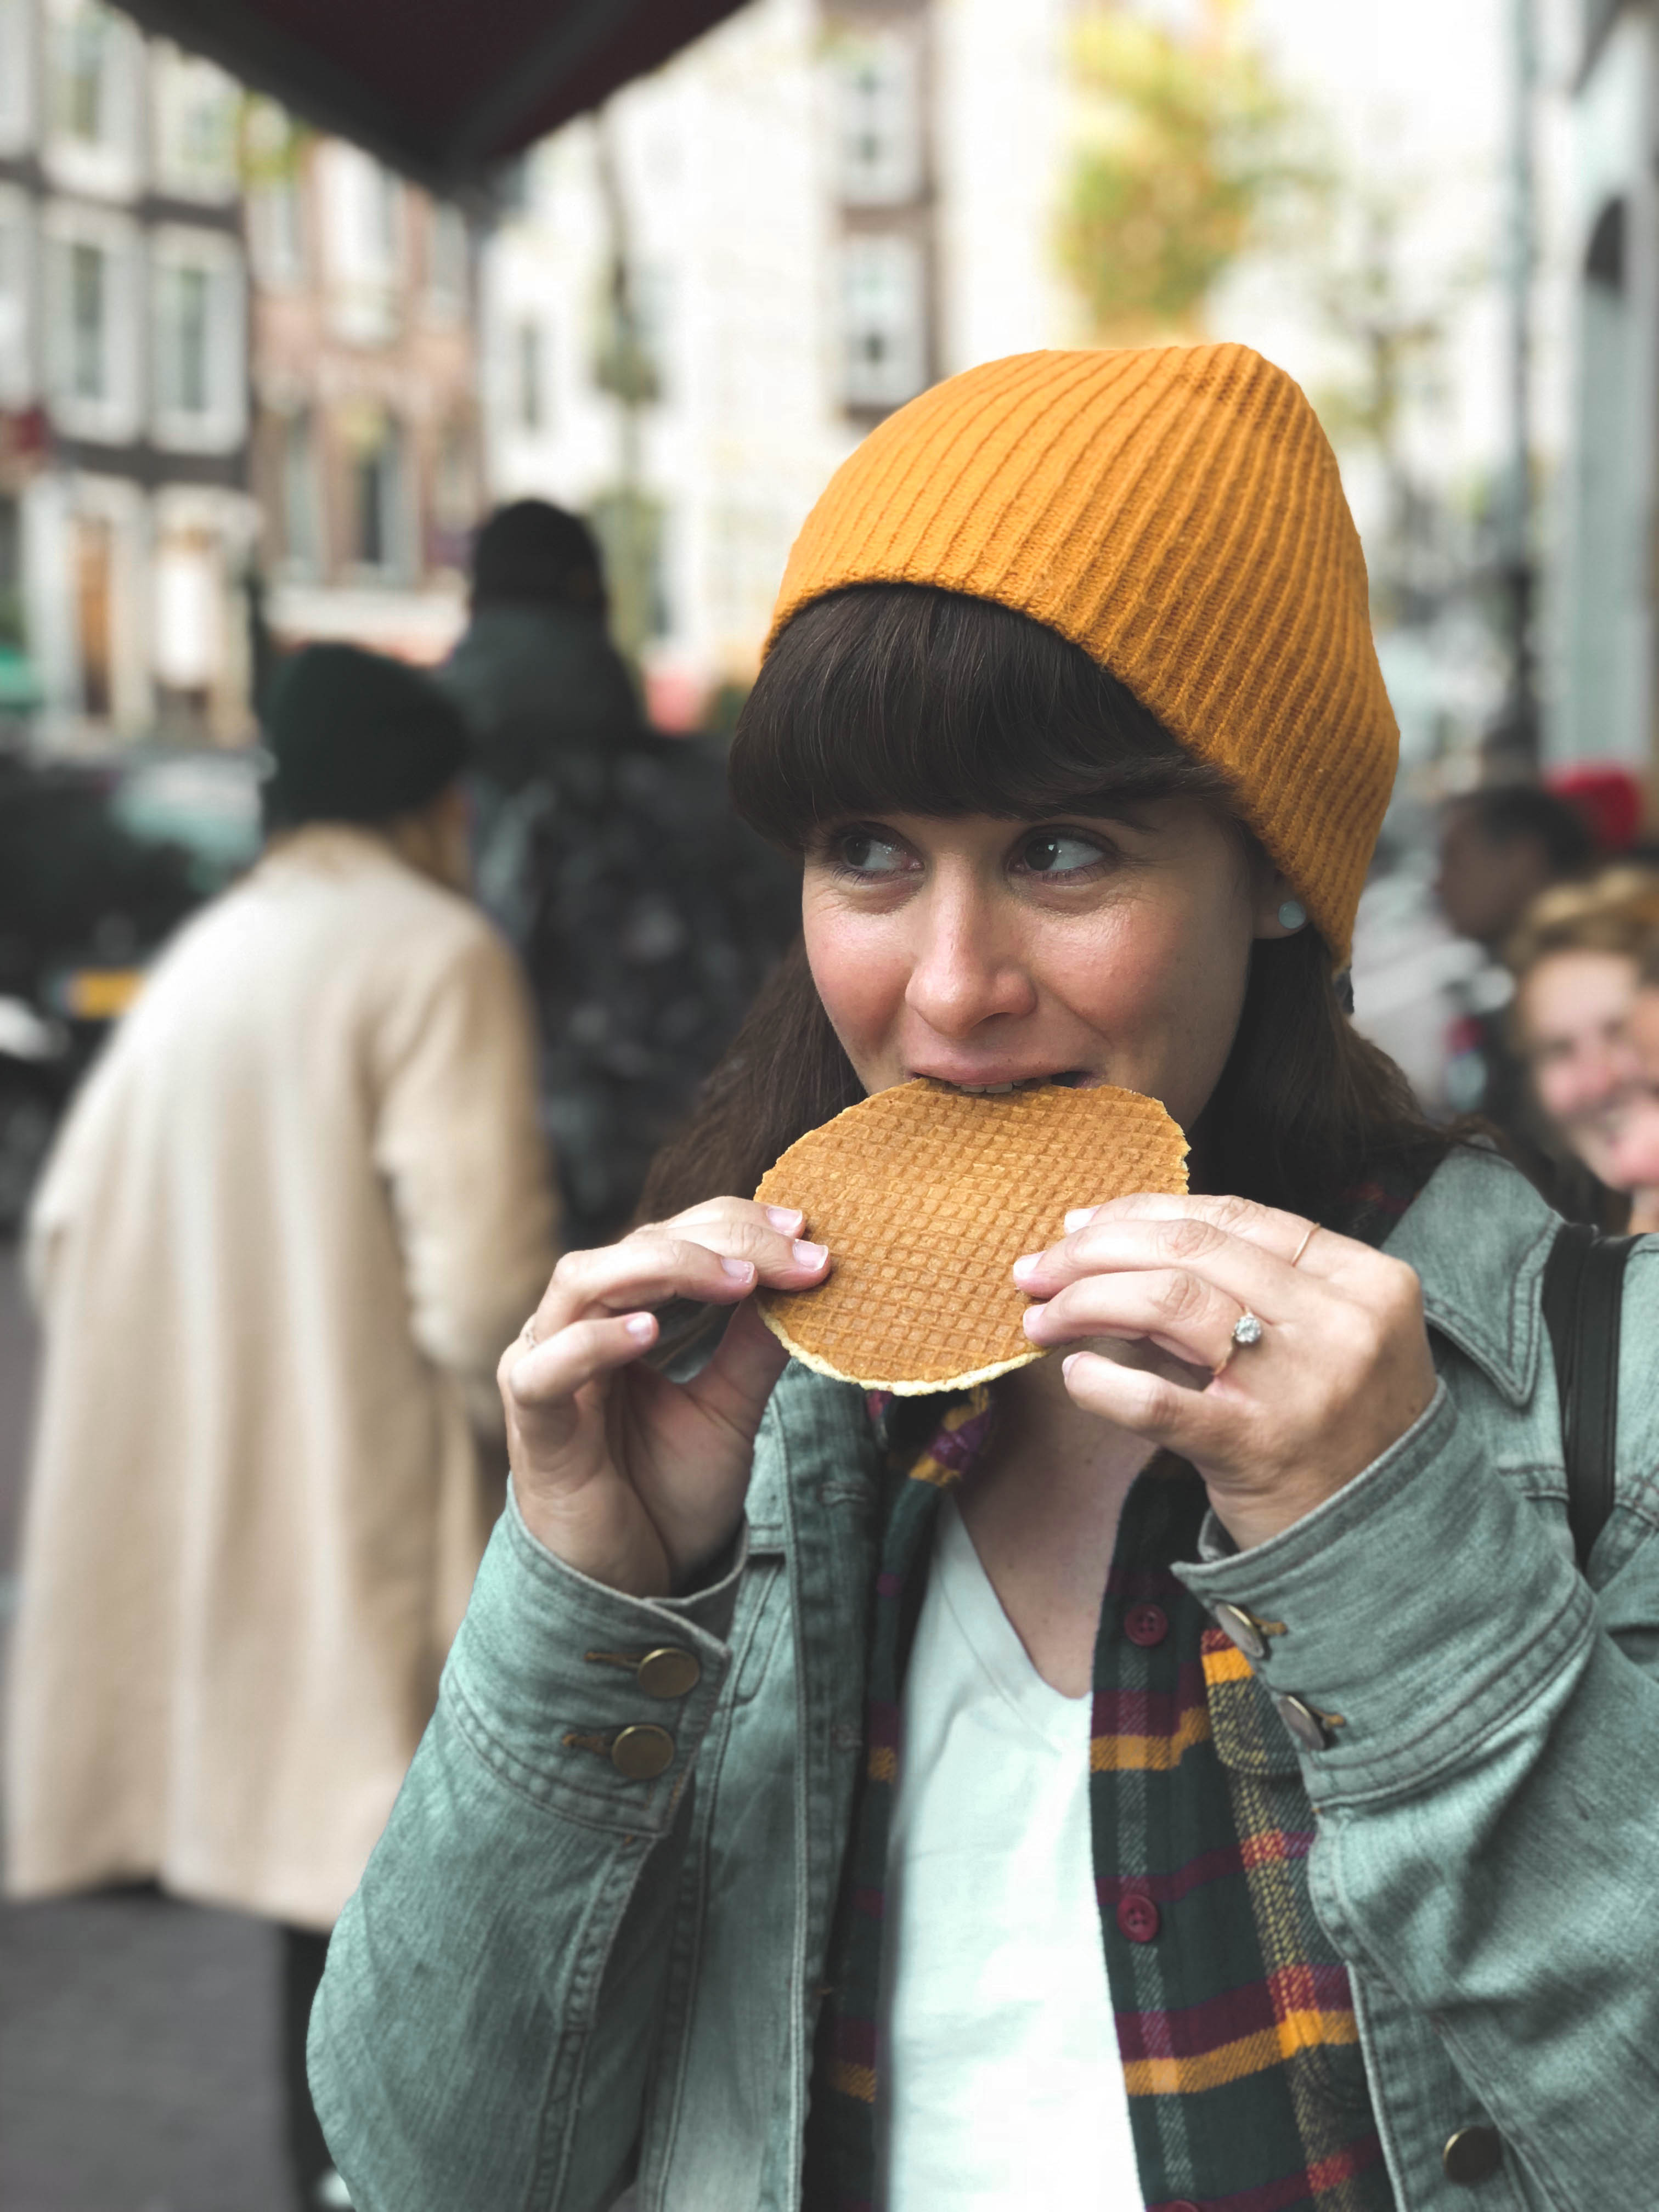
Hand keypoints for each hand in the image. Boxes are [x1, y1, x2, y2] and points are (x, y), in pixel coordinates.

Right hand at [499, 1199, 829, 1595]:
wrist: (632, 1587)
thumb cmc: (667, 1494)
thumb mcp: (729, 1411)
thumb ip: (753, 1348)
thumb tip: (804, 1281)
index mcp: (619, 1314)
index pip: (671, 1238)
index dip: (737, 1226)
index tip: (808, 1234)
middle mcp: (575, 1327)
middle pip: (635, 1245)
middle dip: (720, 1240)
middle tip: (792, 1254)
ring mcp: (544, 1368)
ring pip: (583, 1280)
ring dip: (666, 1268)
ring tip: (737, 1280)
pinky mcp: (531, 1423)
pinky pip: (546, 1369)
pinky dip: (593, 1343)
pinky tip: (649, 1330)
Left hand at [1013, 1193, 1436, 1548]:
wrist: (1383, 1544)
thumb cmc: (1334, 1430)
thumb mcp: (1320, 1337)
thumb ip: (1240, 1286)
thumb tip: (1105, 1237)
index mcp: (1361, 1279)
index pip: (1233, 1216)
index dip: (1143, 1212)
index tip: (1081, 1226)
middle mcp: (1339, 1320)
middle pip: (1191, 1248)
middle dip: (1096, 1249)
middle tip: (1038, 1270)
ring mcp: (1301, 1383)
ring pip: (1170, 1301)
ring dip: (1085, 1300)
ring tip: (1040, 1317)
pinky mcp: (1257, 1446)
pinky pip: (1156, 1400)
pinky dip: (1102, 1382)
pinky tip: (1075, 1376)